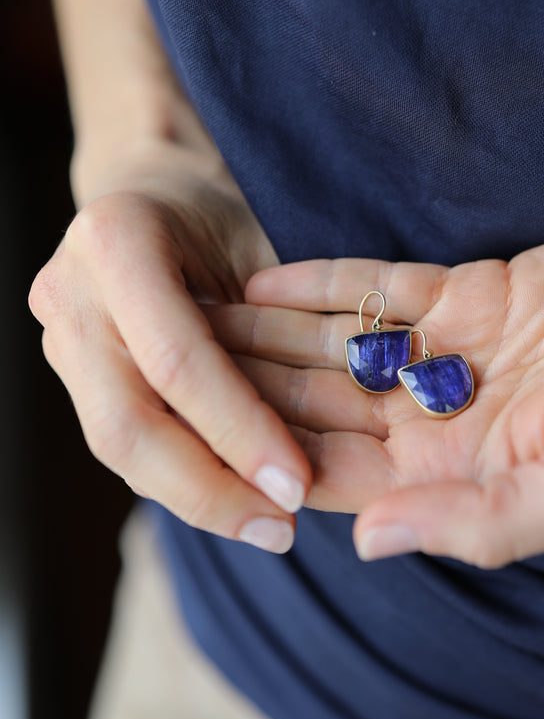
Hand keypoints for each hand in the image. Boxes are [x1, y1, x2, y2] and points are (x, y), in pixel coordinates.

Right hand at [29, 147, 311, 551]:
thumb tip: (312, 432)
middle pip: (128, 421)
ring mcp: (57, 334)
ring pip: (116, 444)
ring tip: (266, 525)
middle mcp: (70, 292)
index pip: (178, 360)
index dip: (238, 429)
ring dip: (195, 495)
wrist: (148, 191)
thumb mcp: (253, 245)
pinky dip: (180, 476)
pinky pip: (122, 439)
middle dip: (210, 486)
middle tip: (282, 527)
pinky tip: (235, 500)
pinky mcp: (69, 369)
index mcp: (118, 240)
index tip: (297, 485)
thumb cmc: (217, 214)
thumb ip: (267, 324)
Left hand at [211, 228, 543, 566]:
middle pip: (322, 407)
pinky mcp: (475, 289)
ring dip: (269, 334)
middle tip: (161, 364)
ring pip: (339, 347)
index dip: (261, 459)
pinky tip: (266, 274)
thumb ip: (480, 523)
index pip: (339, 476)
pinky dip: (326, 283)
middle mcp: (447, 417)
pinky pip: (384, 288)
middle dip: (245, 389)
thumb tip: (366, 543)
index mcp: (463, 476)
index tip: (187, 440)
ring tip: (190, 315)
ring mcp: (456, 350)